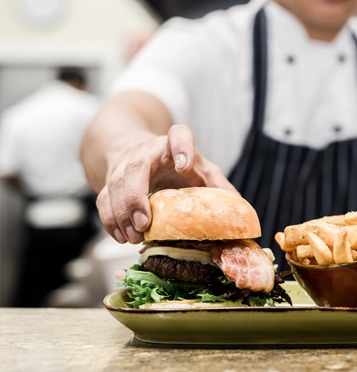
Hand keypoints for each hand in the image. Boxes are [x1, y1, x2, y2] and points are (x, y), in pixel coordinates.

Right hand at [96, 124, 236, 243]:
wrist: (139, 152)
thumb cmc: (178, 165)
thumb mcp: (202, 170)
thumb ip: (219, 186)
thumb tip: (239, 212)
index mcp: (173, 144)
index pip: (179, 135)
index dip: (182, 148)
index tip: (185, 166)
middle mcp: (146, 151)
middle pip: (136, 166)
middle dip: (136, 196)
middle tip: (145, 223)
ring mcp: (124, 165)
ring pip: (114, 185)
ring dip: (122, 214)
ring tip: (135, 237)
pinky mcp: (109, 181)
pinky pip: (103, 199)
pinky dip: (110, 220)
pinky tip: (121, 237)